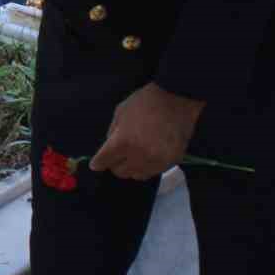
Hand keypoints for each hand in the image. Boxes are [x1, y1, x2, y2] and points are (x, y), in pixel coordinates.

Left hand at [89, 82, 204, 180]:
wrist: (176, 99)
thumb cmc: (145, 102)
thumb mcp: (120, 112)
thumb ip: (112, 133)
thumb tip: (108, 149)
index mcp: (123, 142)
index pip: (104, 162)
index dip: (98, 162)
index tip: (97, 163)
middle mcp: (139, 156)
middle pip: (120, 172)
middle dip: (116, 163)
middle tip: (119, 154)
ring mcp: (157, 161)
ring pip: (137, 175)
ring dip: (132, 167)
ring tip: (136, 154)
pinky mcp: (171, 162)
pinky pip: (154, 171)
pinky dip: (148, 166)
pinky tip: (150, 153)